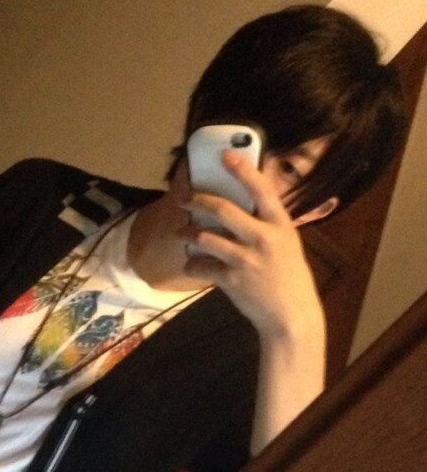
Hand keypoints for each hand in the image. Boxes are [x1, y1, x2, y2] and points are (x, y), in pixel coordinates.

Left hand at [182, 151, 326, 452]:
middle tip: (184, 198)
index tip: (225, 155)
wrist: (290, 316)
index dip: (242, 169)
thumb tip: (250, 201)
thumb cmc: (289, 278)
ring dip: (188, 232)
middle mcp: (264, 238)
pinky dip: (192, 264)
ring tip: (180, 231)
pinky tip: (191, 264)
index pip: (261, 189)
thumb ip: (269, 223)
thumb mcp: (288, 244)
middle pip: (223, 209)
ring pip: (206, 237)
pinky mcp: (232, 280)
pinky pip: (202, 266)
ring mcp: (247, 260)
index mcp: (280, 225)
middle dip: (198, 200)